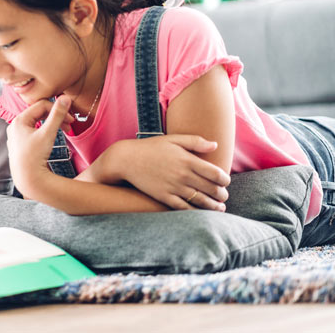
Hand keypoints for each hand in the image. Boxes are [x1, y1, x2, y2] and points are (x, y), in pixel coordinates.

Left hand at [6, 95, 72, 194]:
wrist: (28, 180)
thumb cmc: (36, 157)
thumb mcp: (48, 133)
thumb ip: (57, 115)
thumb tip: (65, 97)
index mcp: (19, 120)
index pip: (41, 105)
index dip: (58, 109)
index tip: (71, 119)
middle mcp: (14, 126)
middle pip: (38, 114)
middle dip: (55, 117)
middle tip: (70, 125)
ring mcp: (16, 136)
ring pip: (36, 123)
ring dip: (51, 125)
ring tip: (64, 132)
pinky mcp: (19, 146)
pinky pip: (33, 133)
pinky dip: (44, 133)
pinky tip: (51, 139)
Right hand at [90, 135, 229, 210]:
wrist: (126, 160)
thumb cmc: (151, 147)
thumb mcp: (173, 139)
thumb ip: (195, 141)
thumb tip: (215, 145)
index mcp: (188, 160)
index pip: (216, 173)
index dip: (225, 180)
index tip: (225, 181)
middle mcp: (183, 175)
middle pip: (212, 189)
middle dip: (222, 194)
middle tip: (224, 196)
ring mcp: (174, 187)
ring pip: (201, 201)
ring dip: (213, 206)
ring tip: (219, 208)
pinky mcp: (164, 197)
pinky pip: (185, 208)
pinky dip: (196, 212)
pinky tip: (201, 213)